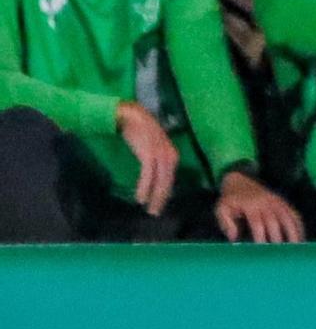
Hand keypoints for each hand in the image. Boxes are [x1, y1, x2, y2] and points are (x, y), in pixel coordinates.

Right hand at [116, 101, 179, 215]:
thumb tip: (155, 175)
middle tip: (155, 212)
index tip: (161, 204)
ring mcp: (160, 156)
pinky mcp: (149, 155)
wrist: (130, 115)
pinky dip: (144, 189)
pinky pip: (148, 177)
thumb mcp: (153, 146)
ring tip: (148, 209)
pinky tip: (140, 198)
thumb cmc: (139, 130)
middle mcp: (170, 156)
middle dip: (162, 199)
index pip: (171, 179)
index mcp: (172, 155)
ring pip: (160, 183)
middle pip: (168, 183)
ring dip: (154, 198)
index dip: (166, 193)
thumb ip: (156, 159)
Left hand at [214, 170, 305, 243]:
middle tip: (279, 255)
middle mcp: (266, 202)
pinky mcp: (283, 202)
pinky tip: (301, 238)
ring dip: (293, 233)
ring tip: (296, 249)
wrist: (239, 180)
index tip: (262, 251)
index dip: (261, 237)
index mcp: (250, 205)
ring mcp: (276, 201)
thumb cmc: (230, 200)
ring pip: (288, 218)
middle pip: (275, 222)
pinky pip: (294, 214)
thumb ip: (226, 223)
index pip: (258, 223)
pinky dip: (299, 226)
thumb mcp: (221, 209)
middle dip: (277, 239)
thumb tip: (234, 238)